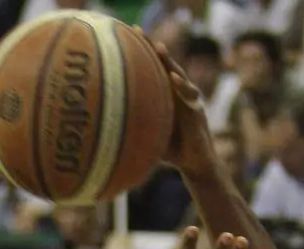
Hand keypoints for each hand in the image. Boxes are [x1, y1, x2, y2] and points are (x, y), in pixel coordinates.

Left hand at [134, 29, 213, 174]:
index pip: (153, 69)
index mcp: (166, 95)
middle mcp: (178, 93)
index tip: (126, 36)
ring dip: (169, 61)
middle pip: (165, 64)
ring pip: (179, 75)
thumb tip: (105, 134)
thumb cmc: (170, 149)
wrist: (194, 163)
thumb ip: (135, 129)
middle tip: (138, 31)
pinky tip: (173, 78)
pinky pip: (190, 95)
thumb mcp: (149, 135)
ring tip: (159, 48)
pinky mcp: (198, 111)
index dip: (142, 53)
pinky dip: (182, 86)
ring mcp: (189, 100)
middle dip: (152, 48)